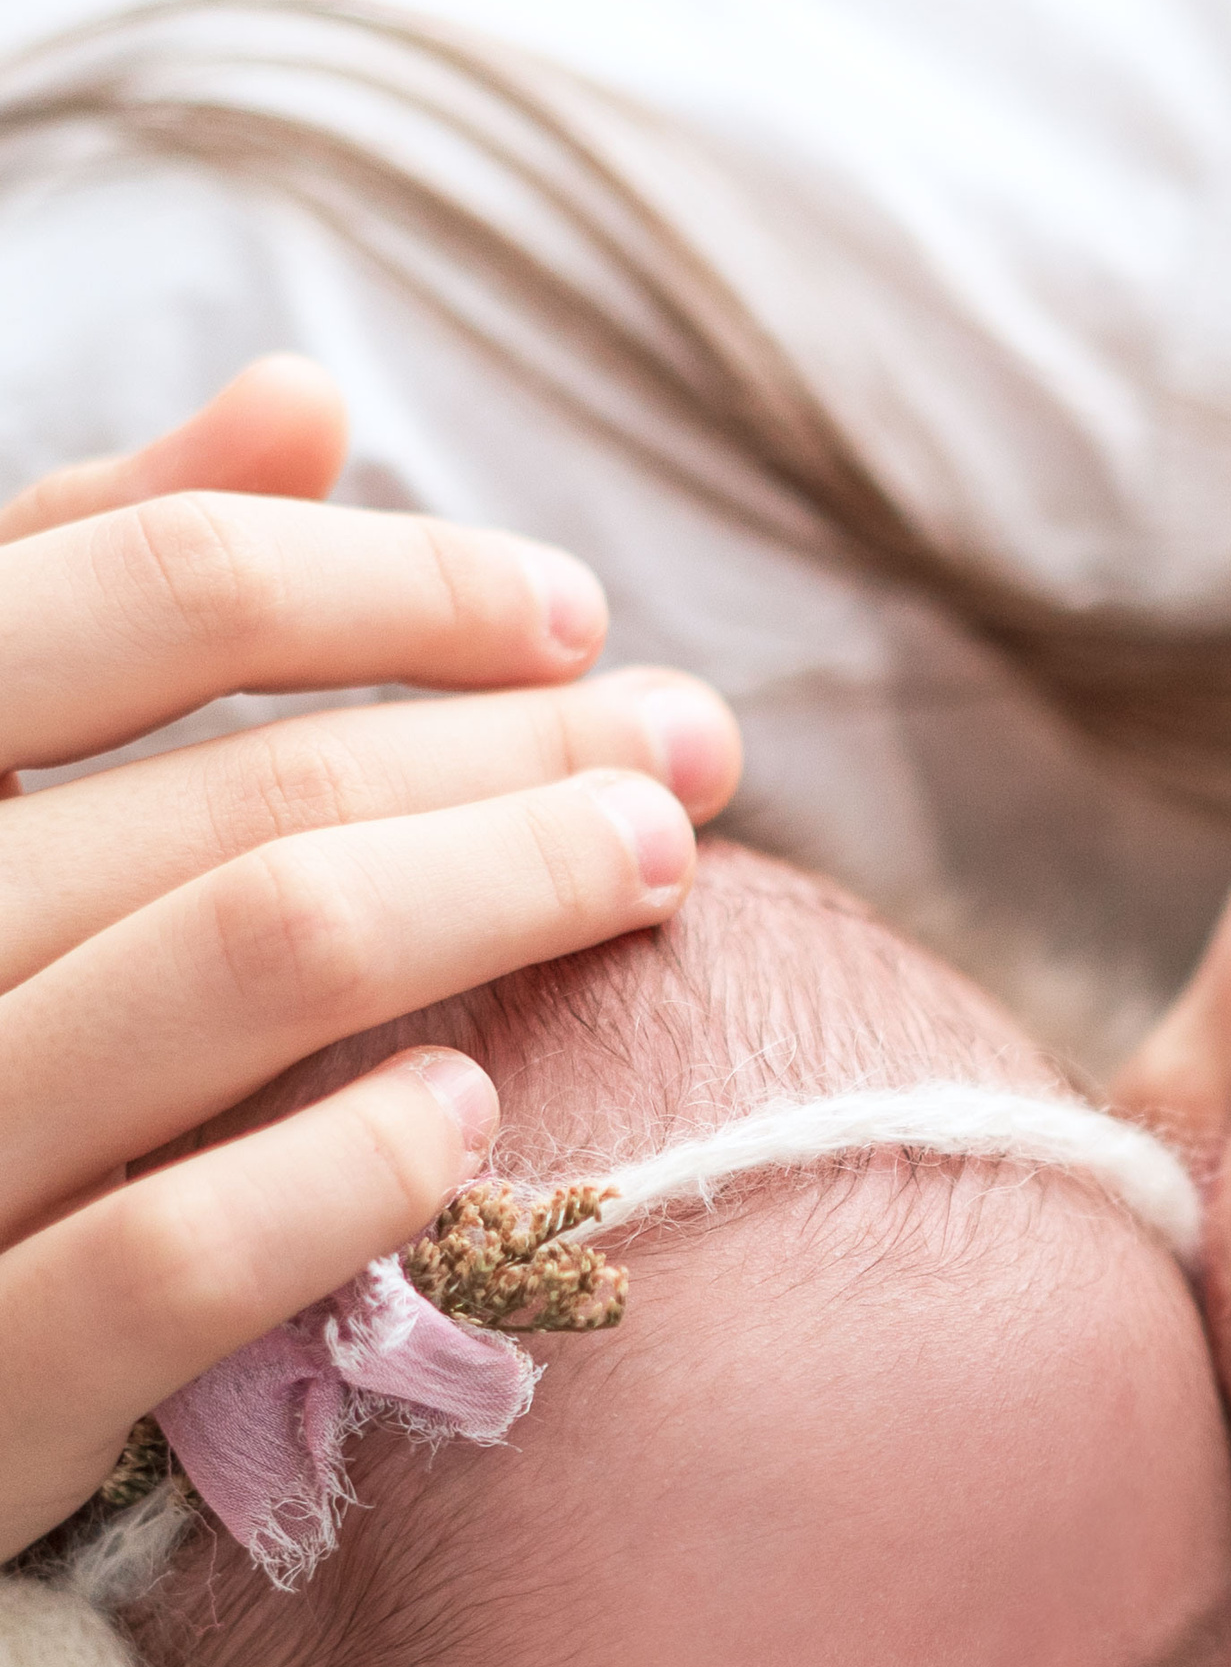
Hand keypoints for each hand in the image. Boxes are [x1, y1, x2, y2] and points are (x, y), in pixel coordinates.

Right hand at [0, 351, 742, 1560]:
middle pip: (241, 792)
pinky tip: (477, 1118)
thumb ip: (97, 591)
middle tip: (696, 751)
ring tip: (653, 873)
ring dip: (487, 900)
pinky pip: (160, 1263)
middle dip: (506, 757)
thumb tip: (305, 403)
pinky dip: (331, 1175)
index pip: (145, 592)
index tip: (578, 618)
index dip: (389, 589)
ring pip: (236, 967)